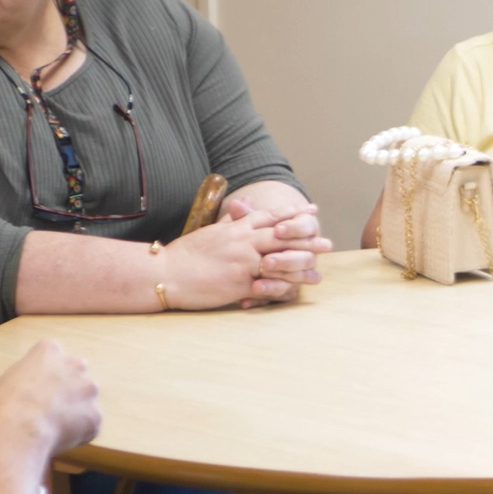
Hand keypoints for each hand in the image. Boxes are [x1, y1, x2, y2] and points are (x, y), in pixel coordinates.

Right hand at [0, 339, 101, 458]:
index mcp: (49, 350)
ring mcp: (88, 390)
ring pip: (85, 401)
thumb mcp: (6, 381)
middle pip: (76, 375)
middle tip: (49, 410)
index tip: (39, 389)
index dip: (47, 376)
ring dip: (75, 412)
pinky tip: (58, 440)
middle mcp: (75, 364)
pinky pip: (88, 425)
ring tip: (52, 428)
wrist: (16, 432)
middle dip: (67, 390)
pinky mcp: (95, 415)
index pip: (54, 356)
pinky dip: (78, 434)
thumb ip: (27, 379)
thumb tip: (31, 392)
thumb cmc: (1, 407)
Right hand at [160, 200, 332, 308]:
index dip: (294, 214)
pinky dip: (283, 286)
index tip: (312, 212)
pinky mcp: (238, 283)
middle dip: (306, 239)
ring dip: (301, 264)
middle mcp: (242, 241)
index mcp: (236, 228)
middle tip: (326, 242)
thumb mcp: (211, 231)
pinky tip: (298, 289)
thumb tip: (246, 204)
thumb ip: (232, 220)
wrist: (165, 273)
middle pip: (282, 236)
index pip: (271, 217)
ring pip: (279, 260)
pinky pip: (266, 284)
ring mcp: (242, 262)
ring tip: (319, 268)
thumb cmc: (186, 254)